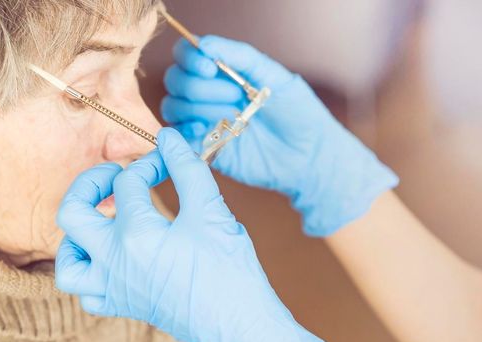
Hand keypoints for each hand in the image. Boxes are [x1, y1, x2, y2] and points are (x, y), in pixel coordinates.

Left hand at [55, 128, 329, 341]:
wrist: (239, 324)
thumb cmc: (230, 272)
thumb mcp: (212, 212)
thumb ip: (187, 169)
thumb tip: (169, 138)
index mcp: (136, 235)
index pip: (130, 182)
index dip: (151, 162)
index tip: (170, 160)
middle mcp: (114, 262)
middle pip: (73, 212)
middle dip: (90, 183)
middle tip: (115, 175)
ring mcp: (114, 287)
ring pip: (67, 260)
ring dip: (78, 233)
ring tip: (103, 218)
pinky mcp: (123, 305)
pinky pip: (87, 292)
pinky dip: (90, 271)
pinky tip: (112, 257)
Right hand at [162, 36, 398, 235]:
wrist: (308, 156)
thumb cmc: (298, 113)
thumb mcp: (274, 76)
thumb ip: (240, 56)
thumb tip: (205, 44)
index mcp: (225, 72)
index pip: (187, 54)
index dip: (190, 58)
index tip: (209, 67)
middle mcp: (209, 93)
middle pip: (175, 79)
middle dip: (201, 87)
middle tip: (236, 97)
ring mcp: (204, 120)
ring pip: (173, 105)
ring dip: (199, 107)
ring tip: (234, 117)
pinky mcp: (203, 146)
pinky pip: (177, 134)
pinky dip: (187, 128)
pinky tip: (210, 130)